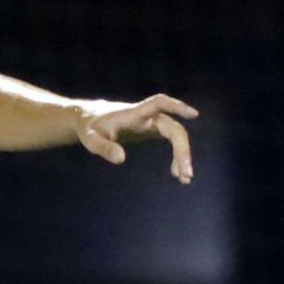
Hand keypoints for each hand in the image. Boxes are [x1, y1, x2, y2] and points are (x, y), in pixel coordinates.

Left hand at [77, 95, 198, 183]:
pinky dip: (176, 156)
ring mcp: (152, 123)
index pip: (159, 103)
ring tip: (185, 179)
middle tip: (187, 175)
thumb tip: (121, 159)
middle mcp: (147, 116)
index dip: (176, 106)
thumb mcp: (90, 139)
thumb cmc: (91, 128)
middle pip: (173, 128)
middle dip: (182, 149)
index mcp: (134, 114)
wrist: (91, 119)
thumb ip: (103, 148)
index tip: (193, 114)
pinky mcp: (153, 130)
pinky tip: (175, 173)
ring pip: (176, 135)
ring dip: (182, 155)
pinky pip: (171, 141)